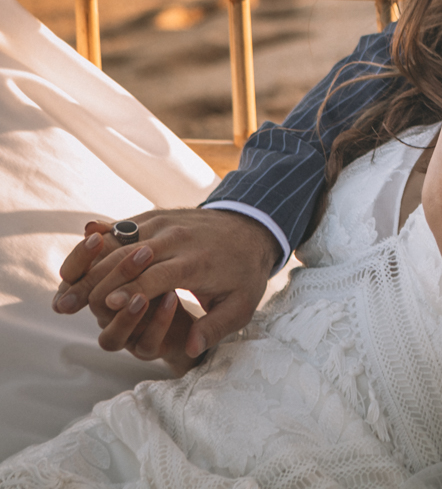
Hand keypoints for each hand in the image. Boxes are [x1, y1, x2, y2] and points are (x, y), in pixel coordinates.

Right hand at [55, 208, 279, 363]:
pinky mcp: (155, 217)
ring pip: (119, 240)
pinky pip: (121, 228)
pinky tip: (77, 264)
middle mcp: (177, 238)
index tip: (106, 307)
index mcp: (197, 262)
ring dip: (89, 263)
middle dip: (98, 280)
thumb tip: (190, 348)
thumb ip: (217, 327)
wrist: (254, 227)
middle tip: (68, 304)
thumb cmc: (245, 273)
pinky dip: (97, 246)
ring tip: (64, 287)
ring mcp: (164, 224)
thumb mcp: (243, 305)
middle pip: (128, 257)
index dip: (130, 291)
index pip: (156, 276)